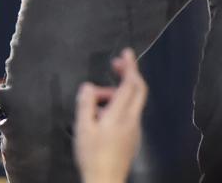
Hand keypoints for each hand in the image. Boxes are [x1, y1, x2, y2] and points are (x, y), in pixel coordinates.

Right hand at [73, 49, 147, 182]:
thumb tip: (88, 86)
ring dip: (116, 93)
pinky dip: (118, 105)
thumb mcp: (83, 127)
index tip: (126, 52)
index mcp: (121, 115)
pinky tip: (101, 116)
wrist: (105, 182)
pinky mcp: (132, 138)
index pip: (131, 84)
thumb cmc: (92, 154)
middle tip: (114, 64)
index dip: (130, 66)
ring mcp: (134, 130)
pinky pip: (128, 113)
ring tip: (93, 103)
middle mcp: (132, 120)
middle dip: (129, 73)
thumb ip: (86, 103)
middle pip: (139, 90)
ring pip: (132, 102)